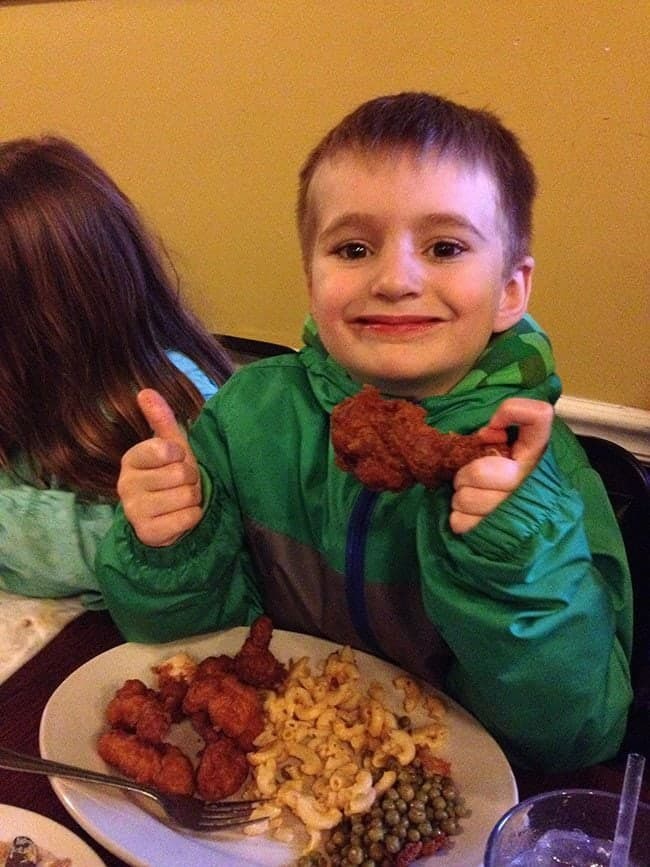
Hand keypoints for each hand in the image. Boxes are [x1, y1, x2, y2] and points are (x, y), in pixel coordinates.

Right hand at [117, 389, 202, 546]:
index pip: (164, 449)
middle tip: (179, 484)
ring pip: (186, 496)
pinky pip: (188, 518)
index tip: (174, 461)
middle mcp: (126, 484)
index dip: (180, 455)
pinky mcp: (147, 532)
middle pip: (180, 473)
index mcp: (131, 459)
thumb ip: (160, 419)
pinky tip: (179, 516)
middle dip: (190, 479)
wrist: (164, 518)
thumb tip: (145, 391)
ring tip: (179, 500)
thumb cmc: (169, 477)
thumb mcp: (169, 446)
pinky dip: (192, 516)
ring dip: (192, 498)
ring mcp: (134, 510)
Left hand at [449, 398, 553, 533]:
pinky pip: (460, 522)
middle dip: (466, 474)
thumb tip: (487, 433)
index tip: (496, 426)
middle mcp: (529, 480)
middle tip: (470, 477)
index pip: (538, 415)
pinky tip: (473, 516)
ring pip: (465, 499)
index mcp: (536, 454)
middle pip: (480, 472)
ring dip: (461, 498)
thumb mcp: (507, 450)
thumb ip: (498, 432)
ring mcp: (515, 510)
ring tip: (473, 496)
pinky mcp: (497, 533)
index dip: (512, 411)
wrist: (526, 525)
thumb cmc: (505, 478)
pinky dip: (460, 518)